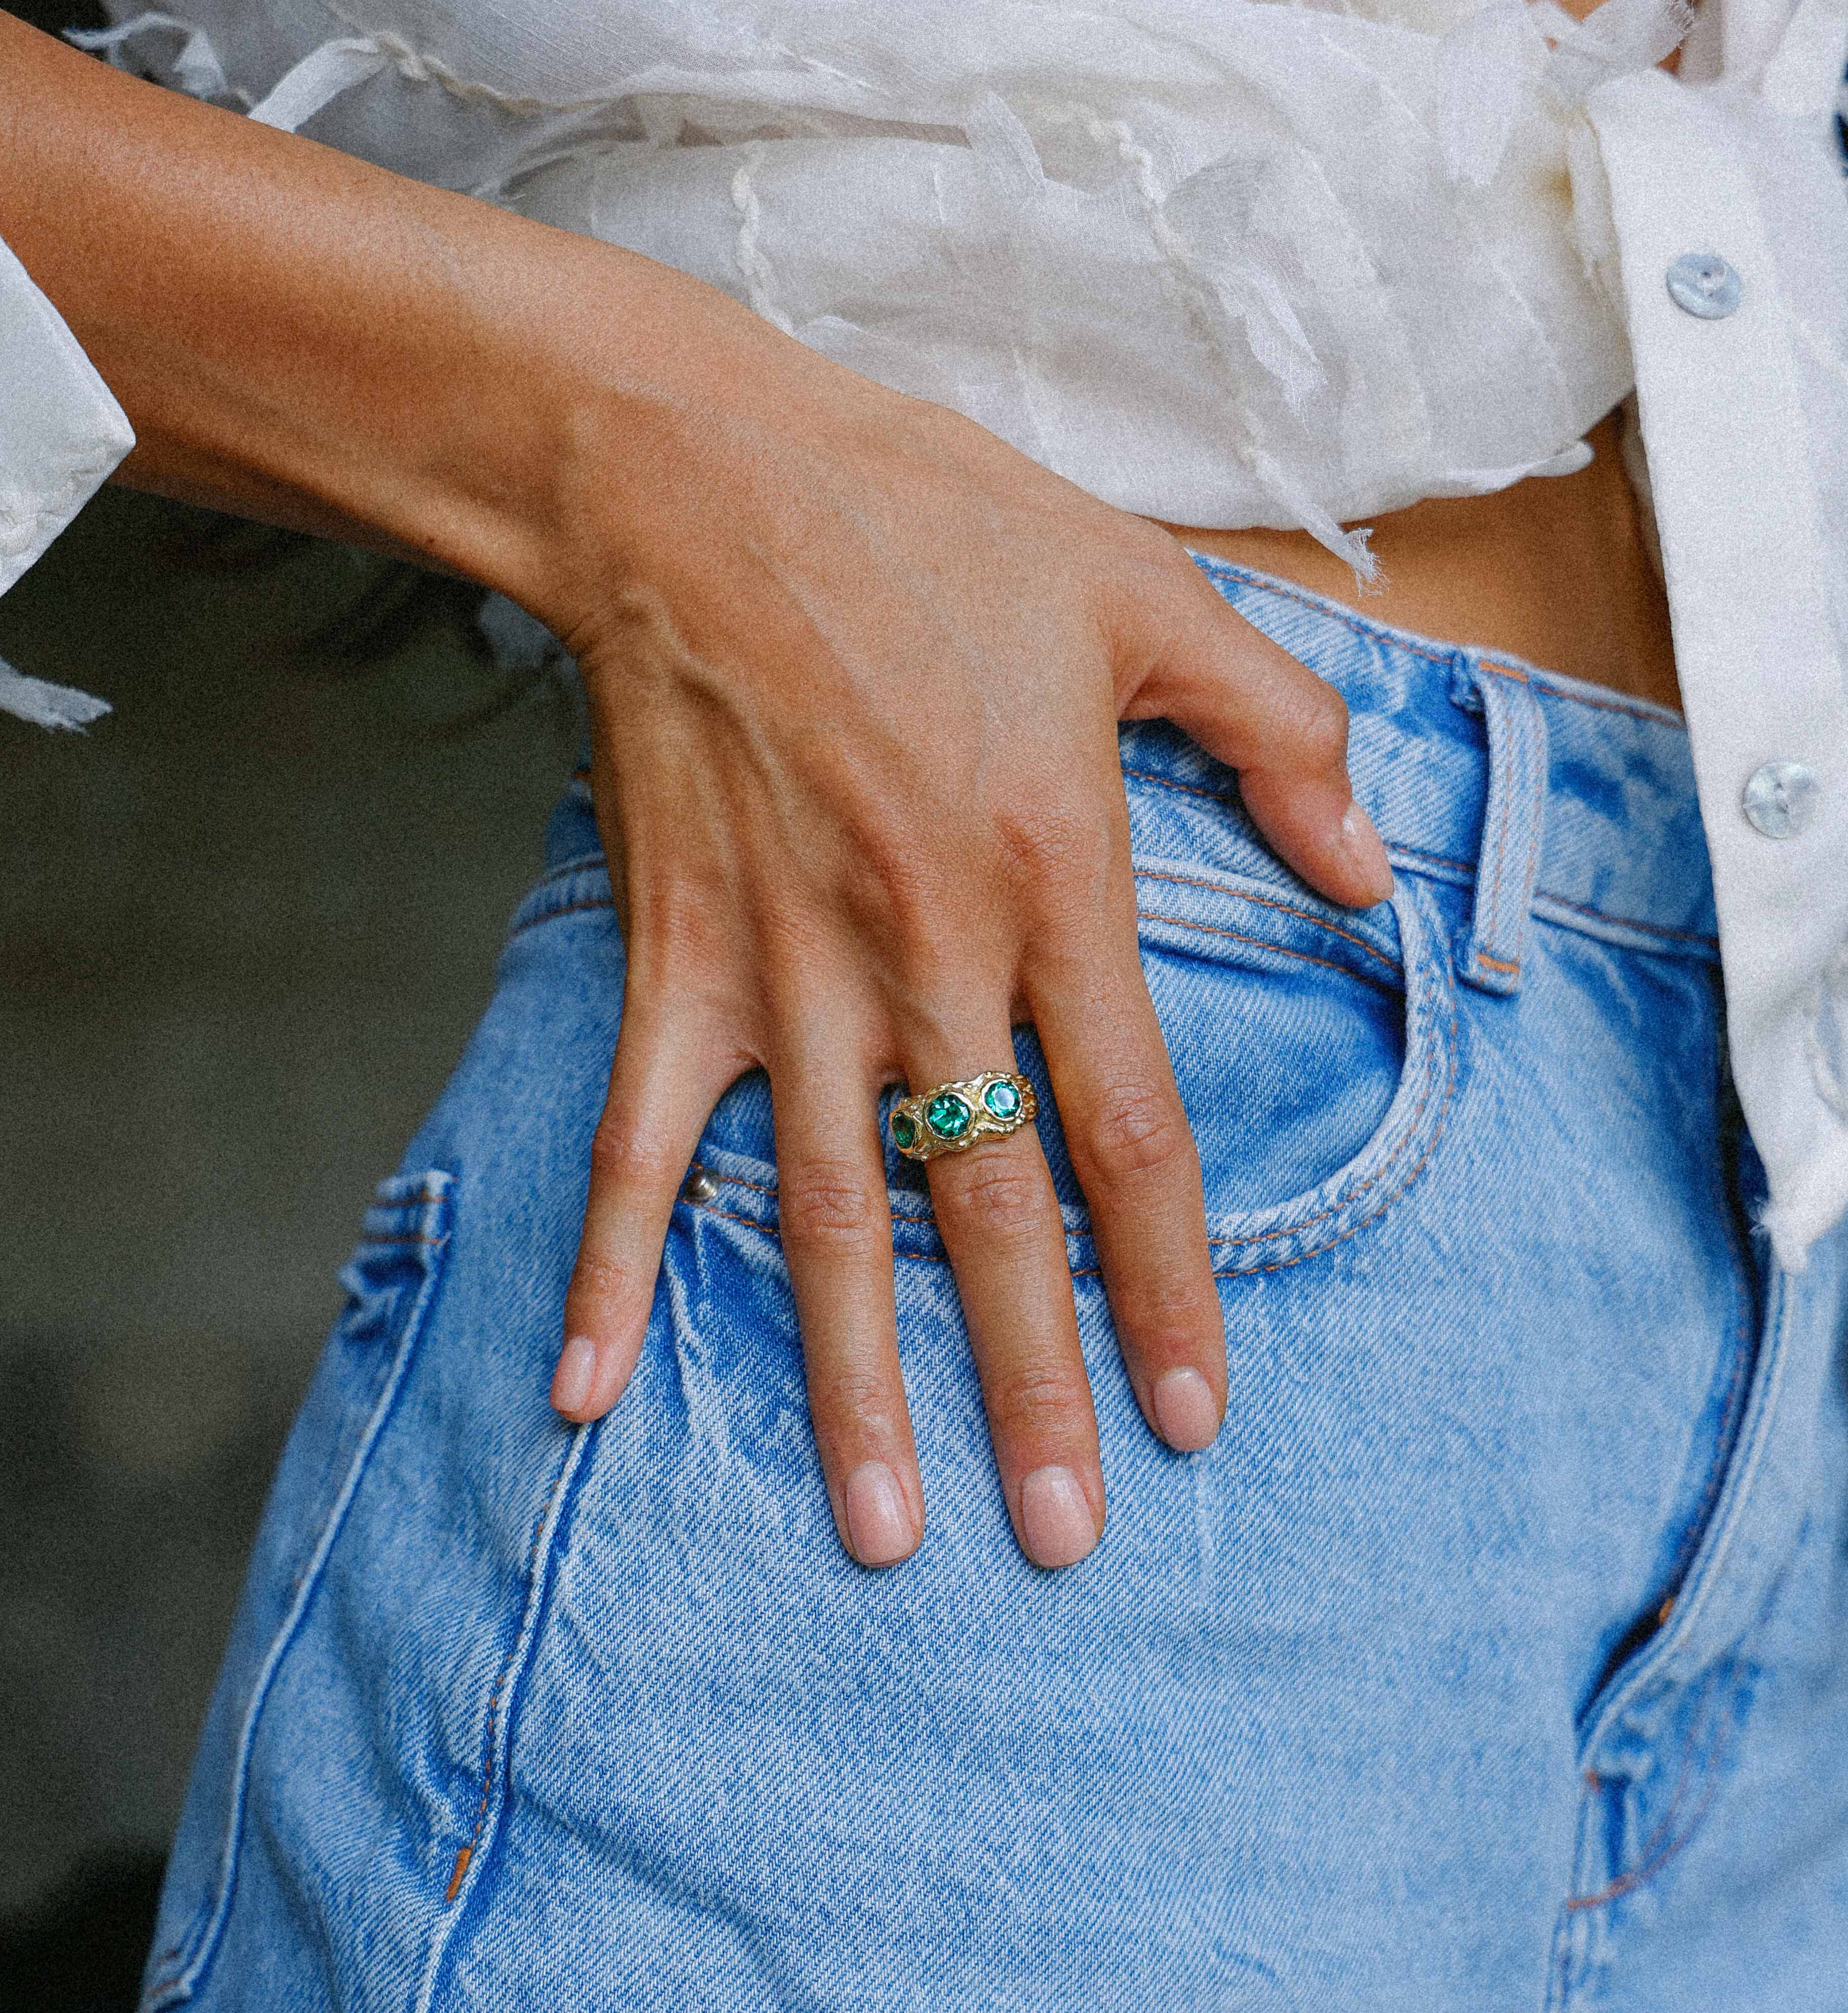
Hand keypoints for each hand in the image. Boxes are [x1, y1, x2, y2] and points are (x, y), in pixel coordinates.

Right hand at [538, 308, 1390, 1568]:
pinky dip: (609, 1264)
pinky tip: (580, 1394)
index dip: (1169, 1288)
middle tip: (1062, 1536)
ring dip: (854, 1381)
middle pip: (994, 1215)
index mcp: (1053, 881)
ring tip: (883, 1526)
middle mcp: (925, 956)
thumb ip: (1279, 738)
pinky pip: (639, 1139)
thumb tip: (1368, 879)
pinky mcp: (677, 959)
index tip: (1190, 1416)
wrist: (695, 476)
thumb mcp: (1148, 597)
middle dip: (1033, 1387)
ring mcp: (787, 972)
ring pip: (832, 1213)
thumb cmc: (927, 522)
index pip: (1133, 1136)